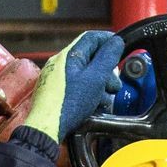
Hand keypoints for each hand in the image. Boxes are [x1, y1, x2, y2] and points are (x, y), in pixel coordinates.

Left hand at [24, 28, 124, 144]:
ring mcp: (55, 78)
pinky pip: (76, 86)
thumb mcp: (95, 78)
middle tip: (113, 84)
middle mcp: (59, 64)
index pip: (91, 38)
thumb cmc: (68, 104)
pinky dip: (88, 93)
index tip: (120, 47)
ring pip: (84, 74)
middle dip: (106, 70)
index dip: (108, 40)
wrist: (46, 128)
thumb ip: (108, 58)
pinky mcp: (54, 93)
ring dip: (99, 84)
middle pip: (89, 58)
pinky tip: (93, 105)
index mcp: (68, 55)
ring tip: (104, 99)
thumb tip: (116, 42)